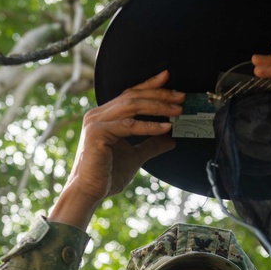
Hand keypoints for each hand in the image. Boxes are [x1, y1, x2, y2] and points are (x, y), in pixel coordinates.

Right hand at [50, 71, 182, 228]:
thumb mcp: (136, 156)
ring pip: (131, 106)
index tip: (168, 78)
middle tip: (181, 96)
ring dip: (158, 106)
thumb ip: (151, 145)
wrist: (89, 191)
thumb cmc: (107, 175)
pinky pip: (128, 125)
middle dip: (159, 94)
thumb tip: (171, 139)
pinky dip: (149, 126)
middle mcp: (98, 115)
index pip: (129, 94)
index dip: (149, 85)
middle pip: (133, 96)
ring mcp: (96, 122)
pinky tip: (165, 128)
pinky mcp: (97, 133)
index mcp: (105, 116)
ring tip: (178, 110)